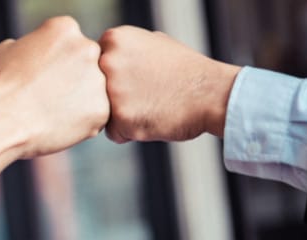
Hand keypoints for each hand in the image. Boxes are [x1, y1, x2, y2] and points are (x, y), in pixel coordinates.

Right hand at [0, 16, 109, 157]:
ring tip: (51, 114)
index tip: (41, 79)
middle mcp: (87, 48)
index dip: (57, 65)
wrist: (3, 121)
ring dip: (79, 103)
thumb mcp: (6, 52)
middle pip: (88, 66)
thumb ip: (27, 47)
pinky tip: (59, 126)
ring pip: (94, 93)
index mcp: (65, 29)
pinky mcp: (102, 110)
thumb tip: (28, 51)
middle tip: (48, 99)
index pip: (71, 45)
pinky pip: (96, 117)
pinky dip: (82, 124)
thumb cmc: (0, 88)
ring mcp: (98, 80)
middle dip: (73, 82)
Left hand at [98, 26, 240, 141]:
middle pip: (95, 90)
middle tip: (145, 96)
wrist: (211, 94)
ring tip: (150, 107)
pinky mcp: (120, 118)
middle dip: (115, 97)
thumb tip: (108, 55)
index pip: (95, 66)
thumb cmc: (186, 71)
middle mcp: (108, 61)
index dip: (115, 77)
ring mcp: (112, 91)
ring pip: (103, 112)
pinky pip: (114, 133)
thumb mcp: (154, 44)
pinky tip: (152, 120)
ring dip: (122, 115)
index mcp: (114, 39)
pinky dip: (130, 133)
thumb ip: (125, 50)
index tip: (137, 79)